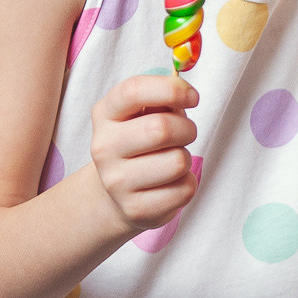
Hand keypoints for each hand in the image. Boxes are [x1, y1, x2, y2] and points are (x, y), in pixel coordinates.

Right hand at [88, 73, 199, 232]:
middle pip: (161, 129)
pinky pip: (184, 190)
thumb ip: (162, 98)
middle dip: (186, 129)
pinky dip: (187, 183)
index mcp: (105, 114)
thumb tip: (185, 93)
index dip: (170, 89)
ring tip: (171, 160)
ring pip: (177, 162)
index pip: (134, 91)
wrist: (117, 193)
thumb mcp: (143, 112)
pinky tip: (169, 183)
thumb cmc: (140, 141)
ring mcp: (116, 182)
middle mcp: (103, 147)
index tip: (193, 97)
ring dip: (186, 158)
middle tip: (186, 134)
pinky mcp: (135, 209)